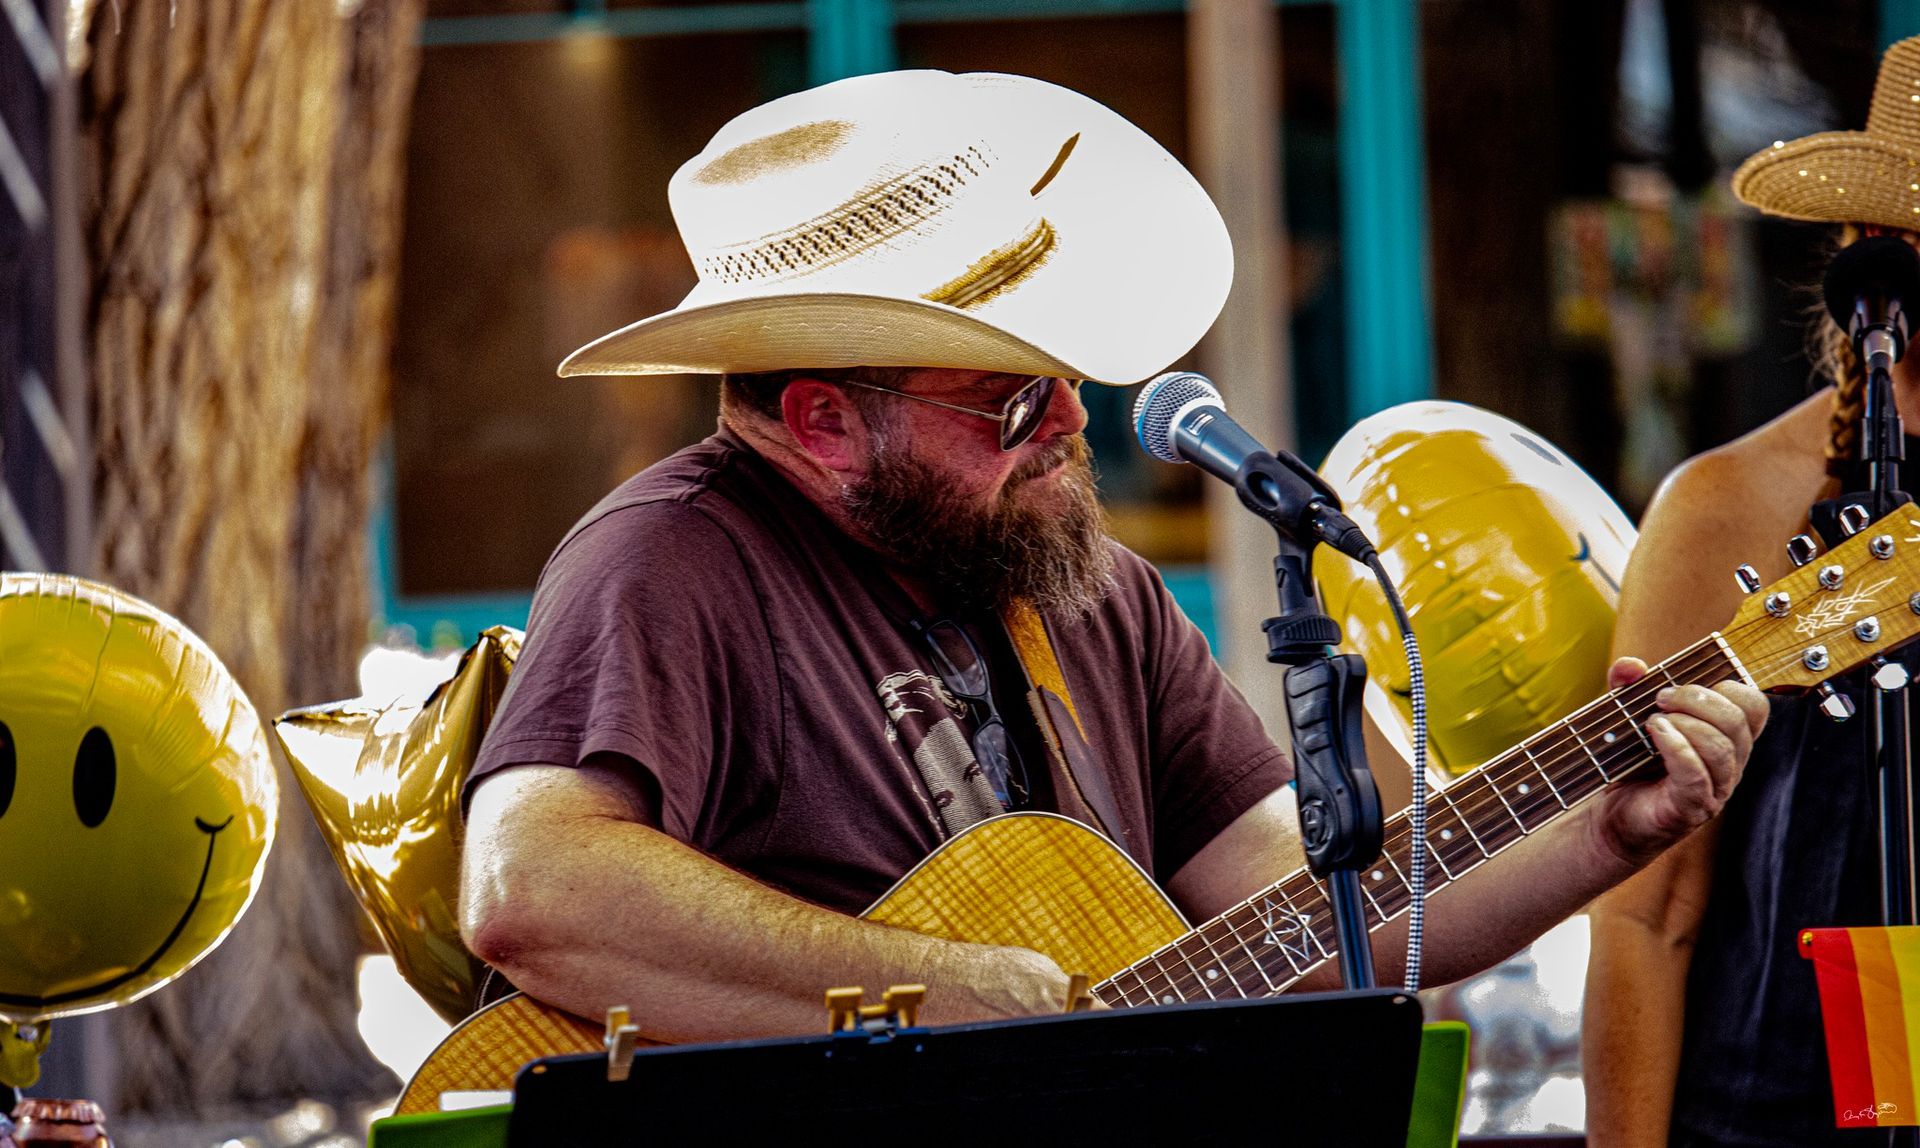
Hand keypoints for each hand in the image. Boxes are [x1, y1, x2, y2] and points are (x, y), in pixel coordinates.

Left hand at [1588, 656, 1767, 867]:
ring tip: (1653, 720)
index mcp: (1727, 739)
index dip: (1728, 687)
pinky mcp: (1690, 808)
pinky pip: (1696, 775)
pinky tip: (1656, 733)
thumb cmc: (1628, 766)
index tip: (1686, 683)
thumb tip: (1631, 666)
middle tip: (1661, 698)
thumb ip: (1628, 688)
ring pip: (1722, 748)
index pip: (1755, 706)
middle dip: (1699, 699)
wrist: (1609, 817)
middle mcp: (1729, 765)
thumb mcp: (1627, 718)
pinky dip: (1677, 747)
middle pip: (1739, 722)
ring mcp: (1714, 790)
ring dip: (1687, 723)